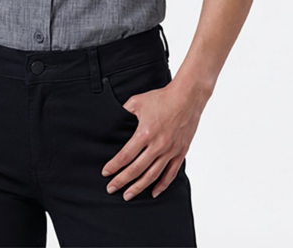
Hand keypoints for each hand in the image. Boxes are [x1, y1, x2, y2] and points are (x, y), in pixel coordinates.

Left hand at [100, 80, 203, 200]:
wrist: (187, 97)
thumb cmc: (162, 98)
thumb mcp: (137, 102)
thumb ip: (123, 112)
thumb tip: (113, 120)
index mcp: (144, 133)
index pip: (125, 156)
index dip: (114, 166)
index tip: (106, 173)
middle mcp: (157, 145)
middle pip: (136, 169)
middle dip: (122, 181)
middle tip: (111, 188)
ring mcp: (170, 151)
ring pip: (152, 175)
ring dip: (139, 187)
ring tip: (128, 195)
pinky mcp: (180, 152)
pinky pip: (170, 174)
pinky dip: (161, 185)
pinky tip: (153, 192)